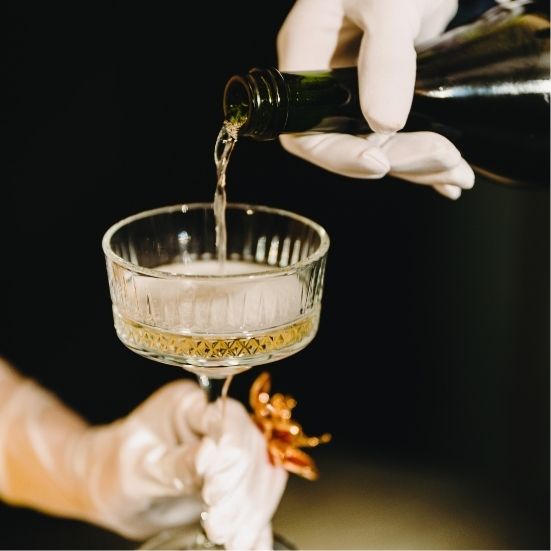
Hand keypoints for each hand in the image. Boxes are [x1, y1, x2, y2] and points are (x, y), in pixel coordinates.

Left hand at [0, 361, 286, 546]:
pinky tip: (246, 537)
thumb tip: (218, 463)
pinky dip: (254, 516)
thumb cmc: (115, 469)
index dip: (230, 453)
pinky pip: (254, 493)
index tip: (215, 490)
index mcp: (191, 404)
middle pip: (250, 446)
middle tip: (221, 519)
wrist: (108, 486)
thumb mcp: (138, 468)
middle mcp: (213, 422)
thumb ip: (182, 465)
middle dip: (241, 485)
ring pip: (260, 469)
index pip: (226, 420)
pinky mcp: (232, 478)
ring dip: (251, 503)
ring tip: (231, 532)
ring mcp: (226, 450)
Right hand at [277, 0, 474, 198]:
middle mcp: (325, 82)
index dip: (337, 154)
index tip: (379, 161)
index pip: (302, 128)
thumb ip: (384, 58)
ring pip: (376, 144)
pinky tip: (448, 176)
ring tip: (457, 173)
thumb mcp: (386, 1)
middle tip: (443, 159)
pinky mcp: (384, 94)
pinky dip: (423, 157)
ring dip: (417, 165)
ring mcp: (355, 90)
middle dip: (397, 158)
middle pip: (347, 143)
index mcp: (304, 58)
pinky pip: (397, 135)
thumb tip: (386, 122)